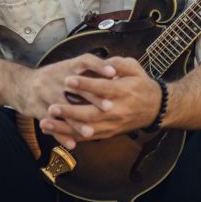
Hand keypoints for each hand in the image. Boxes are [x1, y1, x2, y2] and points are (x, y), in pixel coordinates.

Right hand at [12, 53, 114, 149]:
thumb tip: (117, 73)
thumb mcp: (68, 68)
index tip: (114, 74)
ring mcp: (45, 93)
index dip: (98, 66)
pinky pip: (50, 123)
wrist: (20, 84)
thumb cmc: (53, 78)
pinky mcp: (37, 109)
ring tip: (90, 132)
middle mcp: (56, 78)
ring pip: (61, 108)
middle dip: (91, 97)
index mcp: (67, 67)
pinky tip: (72, 145)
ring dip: (75, 122)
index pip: (84, 61)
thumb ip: (89, 72)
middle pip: (74, 86)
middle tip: (109, 107)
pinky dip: (60, 135)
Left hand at [39, 57, 161, 141]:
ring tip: (45, 123)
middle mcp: (117, 111)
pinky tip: (53, 134)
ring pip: (86, 130)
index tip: (68, 80)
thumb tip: (102, 63)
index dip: (85, 85)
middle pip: (91, 114)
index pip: (103, 89)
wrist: (155, 108)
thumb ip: (117, 63)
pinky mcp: (108, 134)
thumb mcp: (134, 68)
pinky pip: (87, 139)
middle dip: (70, 112)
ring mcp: (112, 125)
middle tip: (51, 107)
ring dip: (64, 128)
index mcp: (124, 92)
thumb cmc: (141, 84)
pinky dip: (70, 137)